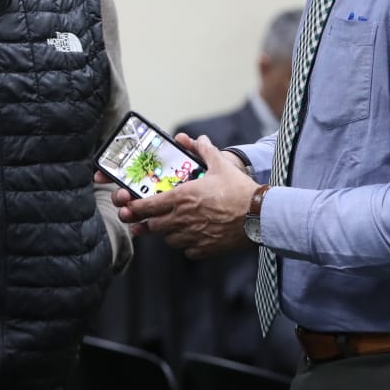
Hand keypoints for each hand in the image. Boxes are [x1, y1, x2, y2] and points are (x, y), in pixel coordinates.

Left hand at [107, 135, 255, 258]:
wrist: (260, 215)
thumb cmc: (240, 189)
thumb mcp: (221, 165)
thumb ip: (204, 151)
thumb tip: (196, 139)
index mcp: (182, 197)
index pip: (148, 205)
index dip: (136, 207)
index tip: (130, 207)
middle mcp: (183, 218)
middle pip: (153, 226)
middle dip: (147, 223)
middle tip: (143, 220)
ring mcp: (193, 236)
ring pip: (168, 240)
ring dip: (167, 233)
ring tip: (171, 227)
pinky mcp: (205, 249)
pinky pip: (187, 251)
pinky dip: (187, 245)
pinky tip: (192, 238)